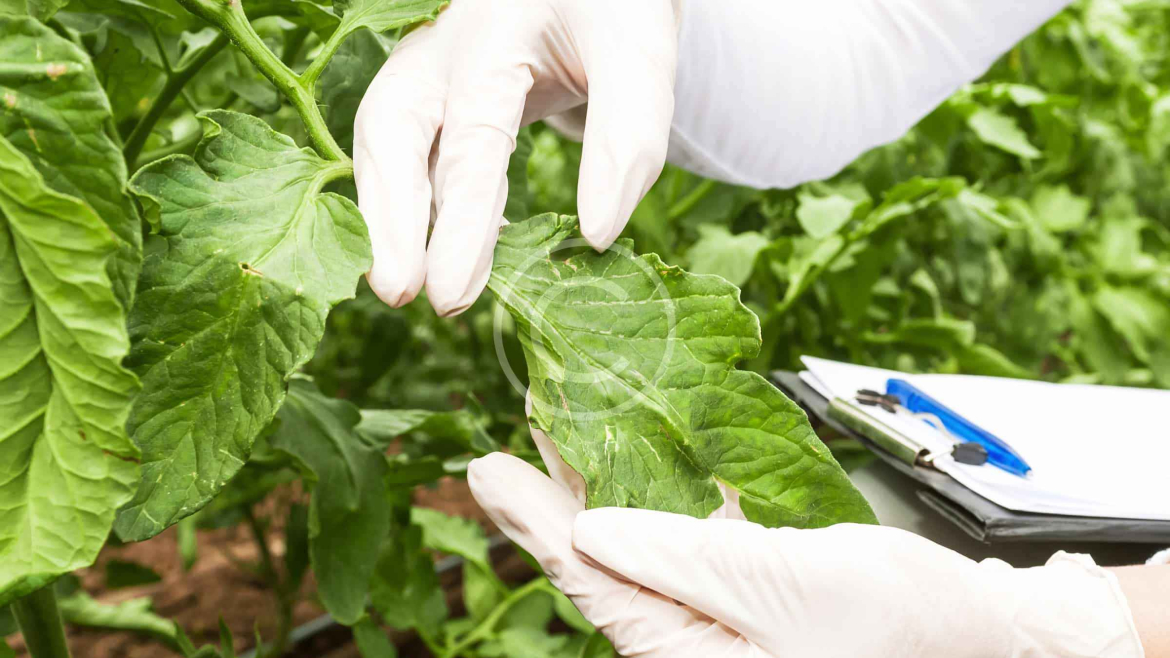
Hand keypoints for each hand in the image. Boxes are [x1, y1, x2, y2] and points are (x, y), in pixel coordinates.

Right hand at [353, 0, 678, 315]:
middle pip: (391, 132)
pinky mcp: (440, 92)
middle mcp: (444, 50)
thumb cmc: (617, 7)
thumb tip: (596, 236)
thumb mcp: (641, 54)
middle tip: (399, 295)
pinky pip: (415, 149)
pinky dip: (419, 201)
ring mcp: (432, 68)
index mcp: (493, 38)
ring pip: (388, 143)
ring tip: (404, 288)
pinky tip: (450, 249)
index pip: (470, 139)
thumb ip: (626, 139)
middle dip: (389, 220)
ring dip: (390, 217)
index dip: (460, 223)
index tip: (451, 293)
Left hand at [468, 449, 1144, 657]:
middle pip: (604, 553)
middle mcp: (691, 634)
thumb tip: (588, 530)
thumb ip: (679, 559)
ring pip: (642, 535)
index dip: (531, 518)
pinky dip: (664, 487)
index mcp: (684, 648)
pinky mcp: (754, 583)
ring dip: (608, 476)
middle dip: (560, 488)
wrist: (986, 635)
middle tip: (528, 420)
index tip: (486, 468)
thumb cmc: (897, 625)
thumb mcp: (780, 585)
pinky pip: (691, 533)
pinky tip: (648, 448)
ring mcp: (721, 608)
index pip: (586, 576)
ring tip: (572, 421)